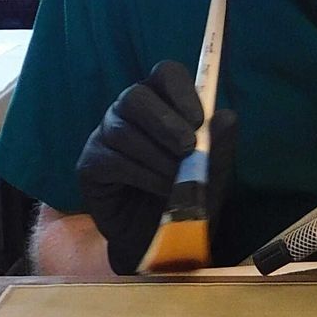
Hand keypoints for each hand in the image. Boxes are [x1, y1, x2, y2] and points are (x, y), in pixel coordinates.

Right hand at [75, 61, 234, 275]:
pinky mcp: (89, 163)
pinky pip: (110, 158)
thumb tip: (227, 116)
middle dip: (164, 121)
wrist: (162, 241)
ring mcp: (105, 136)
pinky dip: (140, 175)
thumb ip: (220, 147)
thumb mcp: (213, 176)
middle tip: (187, 148)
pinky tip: (158, 190)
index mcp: (162, 104)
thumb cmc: (187, 199)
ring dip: (157, 157)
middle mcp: (128, 113)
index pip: (165, 74)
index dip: (181, 91)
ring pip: (123, 130)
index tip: (198, 120)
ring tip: (176, 181)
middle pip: (135, 95)